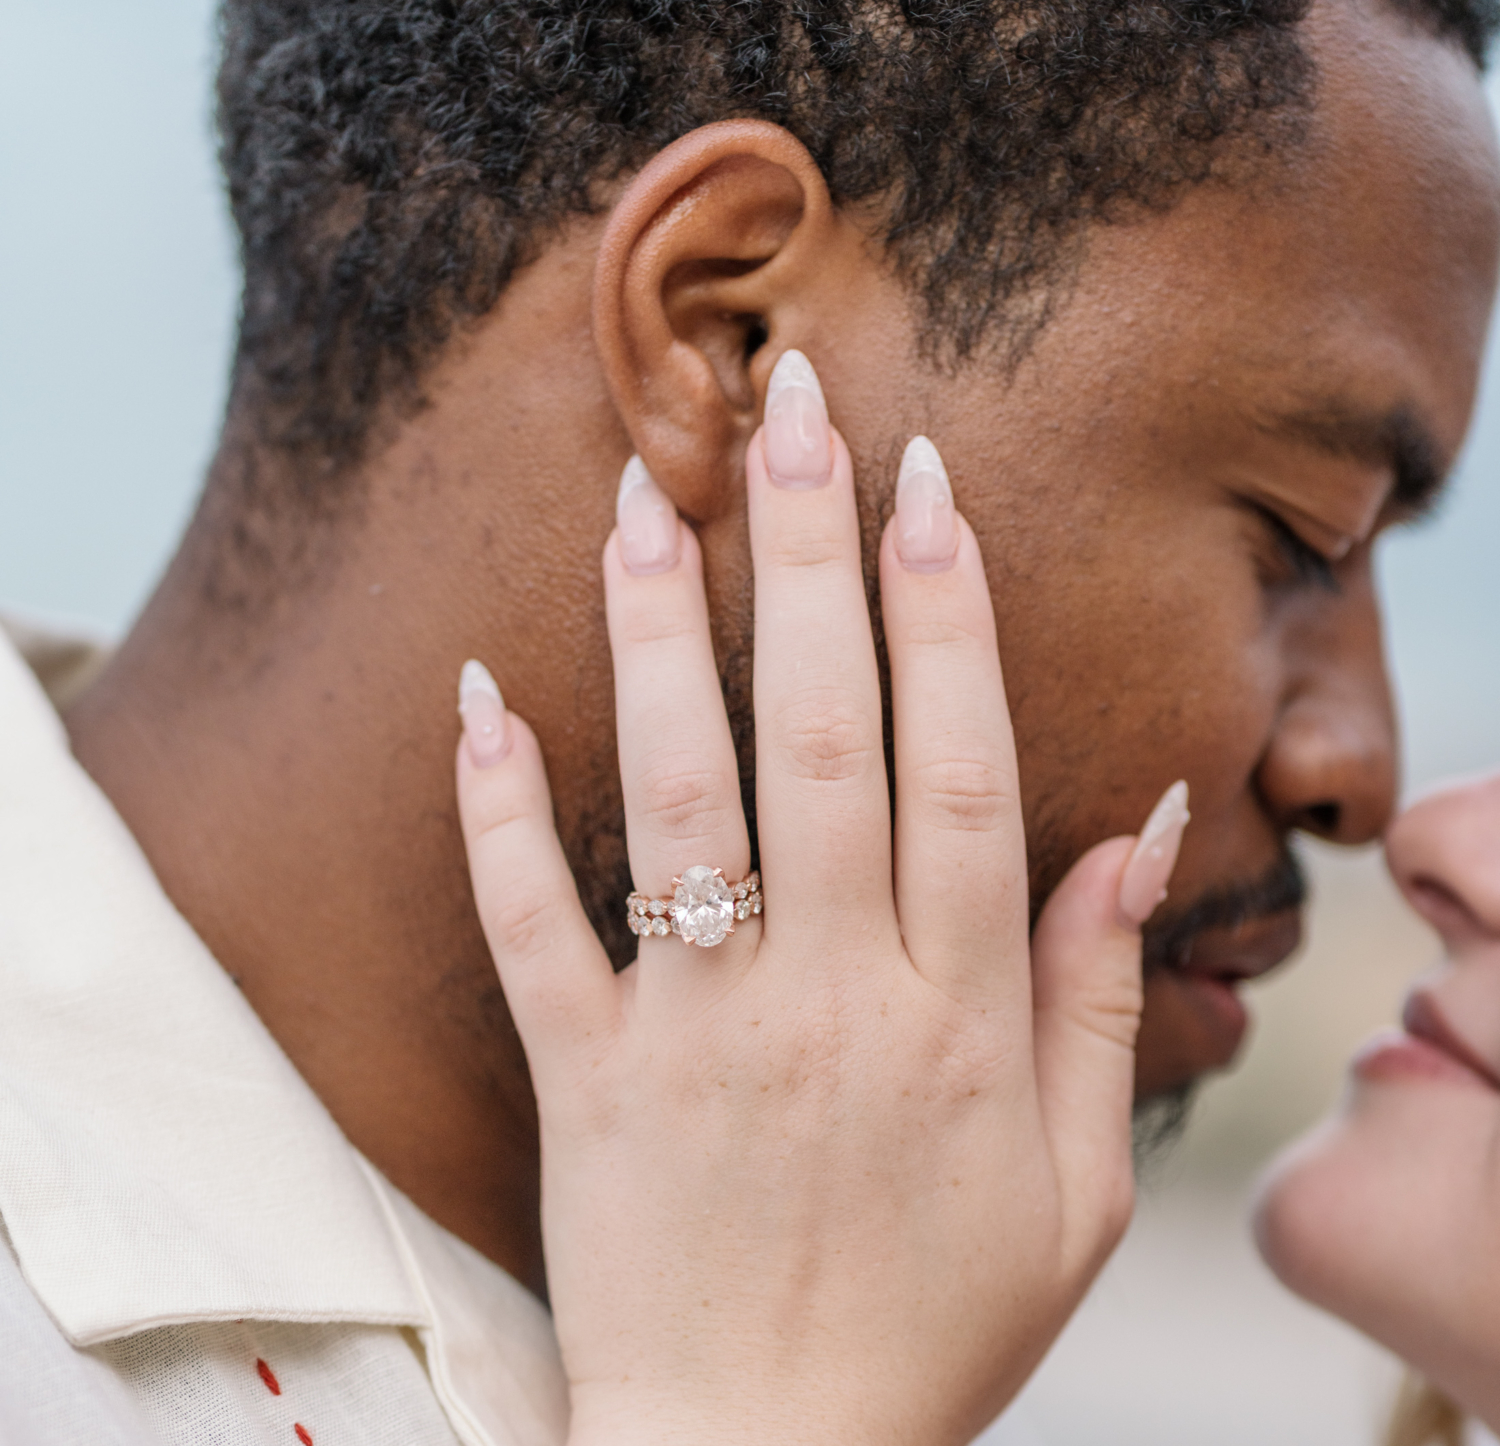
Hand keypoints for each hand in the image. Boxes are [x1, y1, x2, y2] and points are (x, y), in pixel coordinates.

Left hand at [455, 350, 1187, 1445]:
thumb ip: (1097, 999)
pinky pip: (530, 929)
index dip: (949, 616)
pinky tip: (478, 689)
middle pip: (826, 743)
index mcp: (956, 1020)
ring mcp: (694, 1036)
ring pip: (679, 801)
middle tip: (791, 411)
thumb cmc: (930, 1326)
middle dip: (814, 563)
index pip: (962, 770)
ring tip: (645, 494)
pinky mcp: (584, 1081)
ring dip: (662, 639)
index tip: (926, 485)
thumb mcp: (1070, 1192)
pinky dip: (497, 811)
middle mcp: (827, 1000)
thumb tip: (1141, 827)